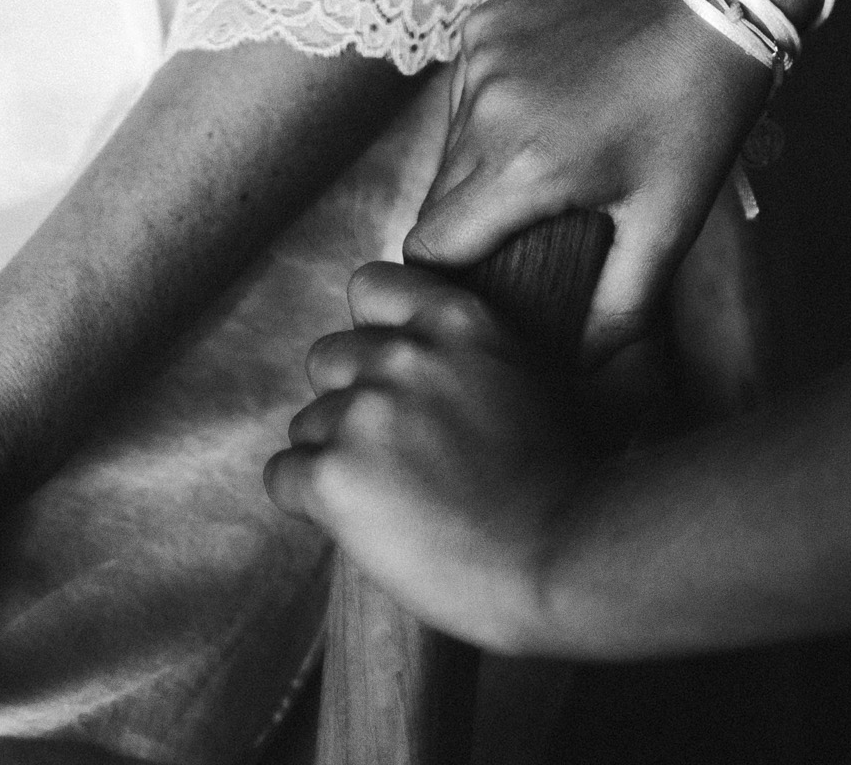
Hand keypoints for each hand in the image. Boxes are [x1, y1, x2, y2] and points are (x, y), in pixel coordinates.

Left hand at [268, 262, 583, 655]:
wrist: (566, 563)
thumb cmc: (565, 489)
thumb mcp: (527, 378)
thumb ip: (464, 355)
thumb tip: (419, 361)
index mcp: (454, 320)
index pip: (368, 287)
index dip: (373, 334)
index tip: (395, 377)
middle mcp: (402, 354)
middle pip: (328, 359)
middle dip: (352, 403)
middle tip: (396, 459)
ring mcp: (364, 412)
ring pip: (308, 425)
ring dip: (335, 458)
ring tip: (392, 505)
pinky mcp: (334, 475)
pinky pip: (284, 477)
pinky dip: (308, 503)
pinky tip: (356, 526)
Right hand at [402, 0, 765, 359]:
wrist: (709, 0)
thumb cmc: (695, 118)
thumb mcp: (667, 227)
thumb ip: (616, 310)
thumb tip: (573, 366)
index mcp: (522, 167)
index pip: (430, 245)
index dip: (446, 279)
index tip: (479, 288)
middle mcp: (484, 108)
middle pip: (437, 198)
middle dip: (469, 229)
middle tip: (523, 240)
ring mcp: (480, 57)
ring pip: (448, 143)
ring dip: (479, 169)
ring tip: (545, 172)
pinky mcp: (485, 22)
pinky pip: (465, 90)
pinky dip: (490, 113)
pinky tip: (544, 113)